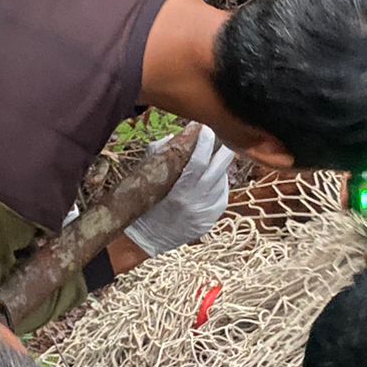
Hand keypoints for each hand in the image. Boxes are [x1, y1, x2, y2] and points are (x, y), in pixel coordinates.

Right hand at [124, 126, 233, 256]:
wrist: (146, 239)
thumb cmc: (144, 204)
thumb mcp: (147, 178)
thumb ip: (160, 153)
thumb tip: (177, 135)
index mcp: (179, 191)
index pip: (199, 160)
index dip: (204, 141)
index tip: (204, 128)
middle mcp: (196, 202)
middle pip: (219, 167)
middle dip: (221, 148)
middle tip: (217, 136)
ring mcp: (207, 212)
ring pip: (223, 179)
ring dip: (219, 165)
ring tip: (211, 157)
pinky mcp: (211, 219)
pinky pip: (222, 195)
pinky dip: (218, 183)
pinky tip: (211, 178)